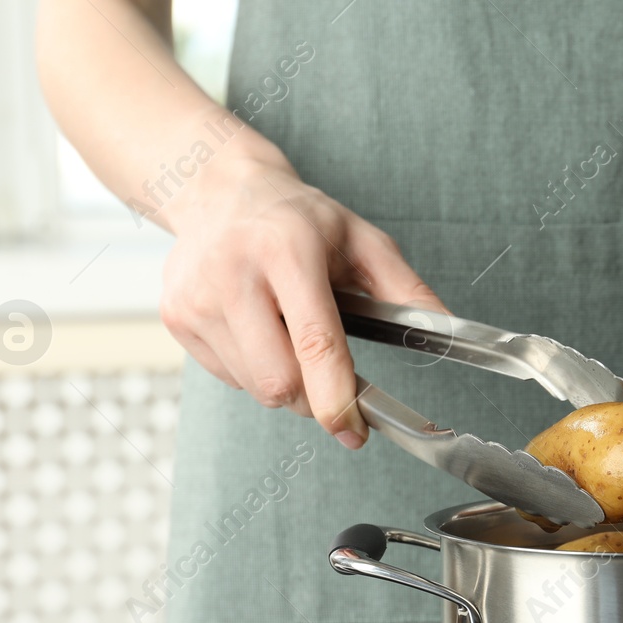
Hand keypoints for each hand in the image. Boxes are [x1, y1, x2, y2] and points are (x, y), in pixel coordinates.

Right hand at [158, 152, 445, 447]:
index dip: (337, 398)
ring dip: (284, 382)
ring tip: (287, 334)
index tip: (355, 431)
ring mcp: (196, 297)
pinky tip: (257, 330)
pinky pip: (228, 378)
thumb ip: (406, 289)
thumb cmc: (298, 219)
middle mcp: (233, 272)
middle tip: (329, 376)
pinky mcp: (176, 317)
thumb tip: (446, 331)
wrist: (217, 189)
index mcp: (286, 249)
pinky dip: (253, 370)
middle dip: (314, 398)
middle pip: (279, 382)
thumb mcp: (362, 239)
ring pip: (254, 388)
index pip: (314, 342)